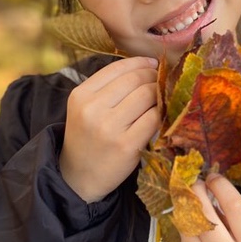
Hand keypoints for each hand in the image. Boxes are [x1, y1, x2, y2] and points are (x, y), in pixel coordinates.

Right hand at [60, 57, 159, 202]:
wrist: (79, 178)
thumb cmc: (88, 138)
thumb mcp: (85, 108)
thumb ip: (108, 87)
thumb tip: (148, 66)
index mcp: (81, 95)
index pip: (117, 68)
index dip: (140, 63)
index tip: (153, 64)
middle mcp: (93, 109)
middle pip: (135, 80)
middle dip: (153, 77)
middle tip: (161, 82)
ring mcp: (110, 127)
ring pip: (147, 96)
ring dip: (159, 94)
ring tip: (161, 98)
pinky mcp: (127, 145)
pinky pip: (153, 119)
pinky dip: (161, 114)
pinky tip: (161, 115)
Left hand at [179, 175, 240, 241]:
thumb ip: (236, 221)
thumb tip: (211, 190)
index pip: (235, 208)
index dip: (221, 187)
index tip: (213, 176)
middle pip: (205, 216)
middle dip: (196, 192)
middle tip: (194, 181)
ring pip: (187, 228)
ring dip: (184, 208)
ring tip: (187, 196)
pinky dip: (184, 229)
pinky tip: (188, 222)